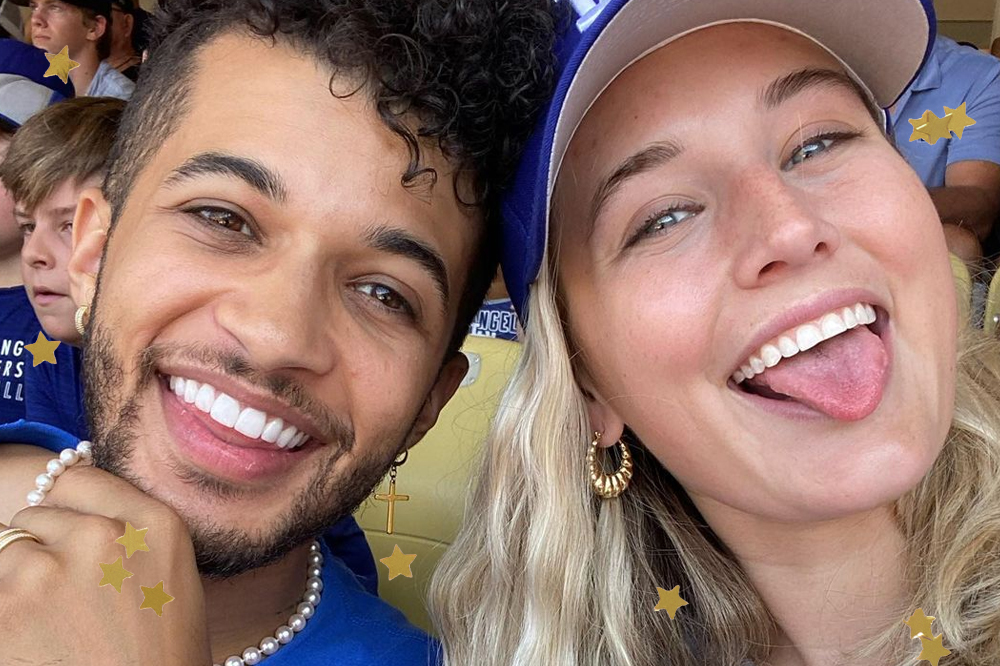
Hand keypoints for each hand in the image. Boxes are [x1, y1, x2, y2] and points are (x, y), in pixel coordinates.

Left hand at [0, 459, 211, 664]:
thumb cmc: (162, 654)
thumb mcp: (169, 572)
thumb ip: (128, 528)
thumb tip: (63, 507)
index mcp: (156, 524)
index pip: (77, 479)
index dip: (66, 508)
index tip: (67, 534)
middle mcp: (105, 537)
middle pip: (36, 515)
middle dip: (41, 548)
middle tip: (68, 597)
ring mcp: (51, 573)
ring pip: (5, 553)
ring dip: (17, 582)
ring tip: (51, 624)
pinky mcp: (7, 612)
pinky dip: (8, 615)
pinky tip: (36, 641)